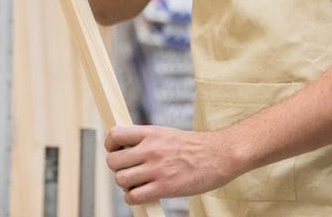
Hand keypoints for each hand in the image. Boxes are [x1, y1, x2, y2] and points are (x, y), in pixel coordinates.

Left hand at [105, 124, 239, 204]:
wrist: (219, 155)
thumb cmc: (195, 146)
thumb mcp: (168, 134)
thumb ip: (147, 140)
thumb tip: (126, 149)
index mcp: (152, 132)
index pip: (116, 134)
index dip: (111, 145)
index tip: (118, 150)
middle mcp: (151, 149)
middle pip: (113, 160)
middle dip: (117, 167)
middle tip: (130, 169)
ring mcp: (156, 169)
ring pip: (120, 179)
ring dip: (126, 184)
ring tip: (138, 182)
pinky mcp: (164, 188)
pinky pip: (133, 196)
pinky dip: (133, 198)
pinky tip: (144, 193)